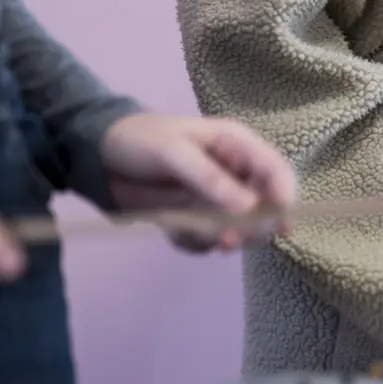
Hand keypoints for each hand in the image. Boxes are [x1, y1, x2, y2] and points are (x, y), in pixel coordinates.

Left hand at [100, 113, 295, 251]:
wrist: (98, 156)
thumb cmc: (139, 140)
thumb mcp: (174, 153)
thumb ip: (211, 179)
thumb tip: (249, 207)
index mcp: (237, 147)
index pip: (276, 172)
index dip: (284, 198)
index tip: (281, 226)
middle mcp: (234, 175)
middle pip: (264, 209)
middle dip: (248, 227)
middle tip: (226, 239)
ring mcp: (216, 199)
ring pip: (237, 230)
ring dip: (218, 238)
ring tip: (189, 232)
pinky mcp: (196, 219)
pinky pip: (208, 241)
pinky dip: (194, 243)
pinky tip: (173, 231)